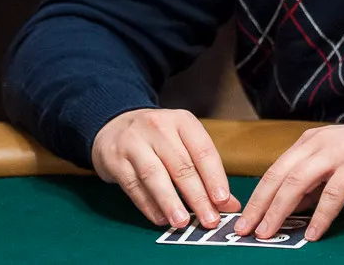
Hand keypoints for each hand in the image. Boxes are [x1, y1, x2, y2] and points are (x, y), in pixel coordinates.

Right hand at [91, 108, 241, 228]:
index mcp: (182, 121)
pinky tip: (160, 219)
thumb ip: (205, 172)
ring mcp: (133, 142)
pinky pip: (133, 185)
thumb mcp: (183, 144)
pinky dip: (148, 205)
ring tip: (182, 222)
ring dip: (171, 202)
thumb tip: (229, 204)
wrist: (114, 126)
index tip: (223, 201)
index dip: (214, 177)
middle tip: (209, 220)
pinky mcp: (115, 159)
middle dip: (197, 196)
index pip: (203, 151)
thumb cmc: (157, 139)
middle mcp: (158, 127)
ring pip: (155, 175)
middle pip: (181, 165)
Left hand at [234, 122, 343, 241]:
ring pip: (298, 181)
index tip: (244, 219)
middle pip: (279, 175)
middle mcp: (316, 144)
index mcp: (307, 143)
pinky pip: (332, 192)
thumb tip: (285, 211)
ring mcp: (335, 153)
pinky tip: (312, 232)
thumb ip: (309, 186)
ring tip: (269, 232)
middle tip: (247, 229)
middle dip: (260, 204)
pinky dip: (320, 214)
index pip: (274, 171)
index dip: (257, 196)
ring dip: (280, 209)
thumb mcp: (330, 168)